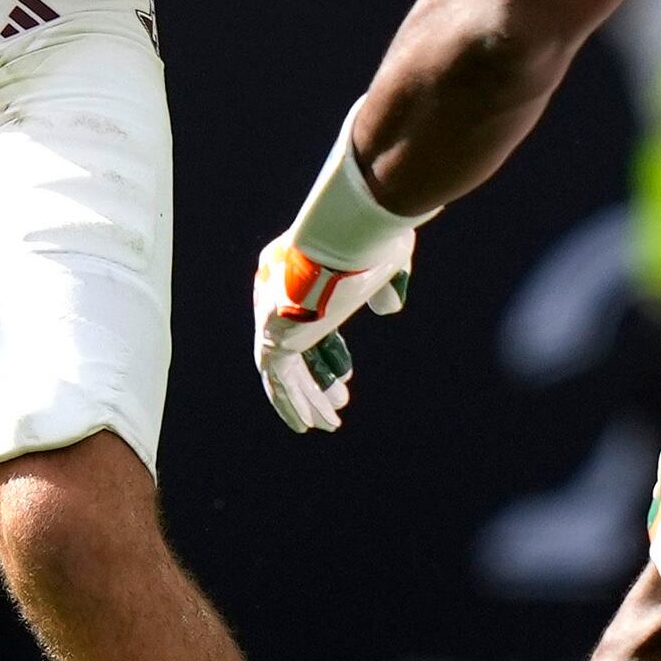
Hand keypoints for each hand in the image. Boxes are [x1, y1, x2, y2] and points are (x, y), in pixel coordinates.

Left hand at [251, 230, 406, 434]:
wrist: (344, 236)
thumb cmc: (370, 240)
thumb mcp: (385, 262)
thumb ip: (385, 283)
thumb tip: (388, 307)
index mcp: (297, 267)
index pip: (309, 318)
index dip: (328, 351)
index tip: (346, 377)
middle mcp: (277, 290)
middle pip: (296, 346)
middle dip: (317, 377)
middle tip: (340, 399)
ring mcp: (272, 315)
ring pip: (285, 368)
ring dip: (308, 397)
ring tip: (330, 424)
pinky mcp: (273, 336)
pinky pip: (280, 380)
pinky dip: (293, 403)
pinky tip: (311, 425)